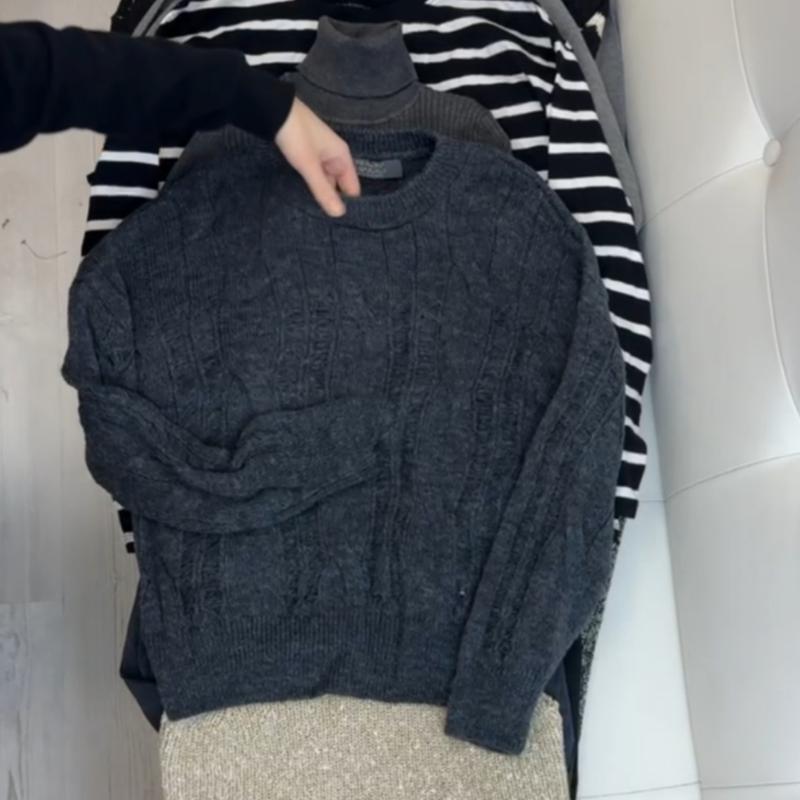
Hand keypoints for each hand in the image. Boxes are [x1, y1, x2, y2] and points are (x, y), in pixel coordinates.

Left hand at [274, 98, 359, 216]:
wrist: (272, 109)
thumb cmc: (295, 134)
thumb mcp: (309, 164)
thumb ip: (323, 190)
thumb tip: (339, 215)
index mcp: (342, 156)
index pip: (353, 188)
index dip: (349, 204)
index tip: (341, 223)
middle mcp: (334, 157)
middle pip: (339, 186)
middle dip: (333, 202)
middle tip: (326, 224)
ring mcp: (320, 157)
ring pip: (325, 182)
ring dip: (321, 194)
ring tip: (315, 216)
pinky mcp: (307, 156)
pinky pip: (314, 176)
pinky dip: (311, 186)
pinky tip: (304, 198)